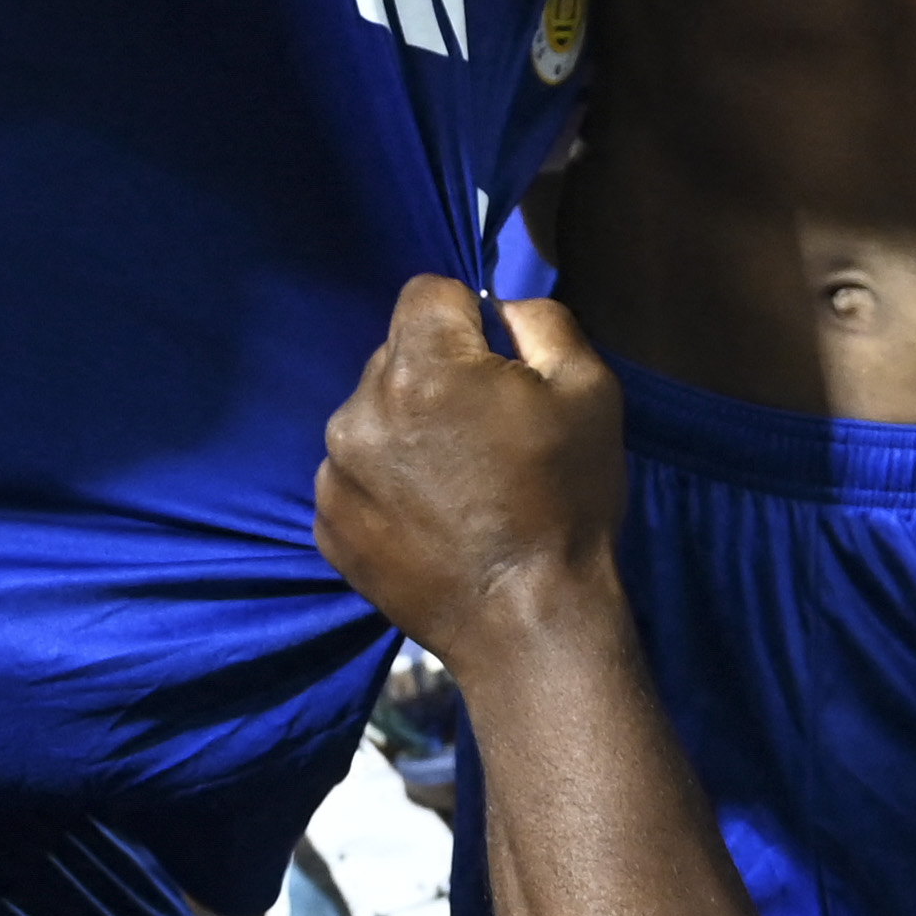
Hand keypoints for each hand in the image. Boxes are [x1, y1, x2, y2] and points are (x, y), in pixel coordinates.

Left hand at [312, 279, 628, 667]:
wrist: (528, 622)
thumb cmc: (566, 501)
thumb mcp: (589, 389)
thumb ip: (541, 320)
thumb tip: (499, 310)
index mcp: (423, 366)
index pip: (427, 292)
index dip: (469, 319)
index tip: (498, 367)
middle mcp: (360, 409)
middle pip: (397, 355)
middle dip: (437, 376)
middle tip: (486, 435)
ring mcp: (334, 471)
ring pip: (372, 414)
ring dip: (407, 431)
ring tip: (457, 485)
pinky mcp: (326, 523)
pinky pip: (353, 473)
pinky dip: (386, 484)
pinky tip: (431, 519)